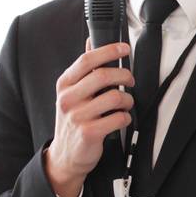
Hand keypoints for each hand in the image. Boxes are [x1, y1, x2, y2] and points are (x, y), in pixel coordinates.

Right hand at [44, 40, 135, 196]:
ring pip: (115, 97)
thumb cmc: (74, 120)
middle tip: (130, 81)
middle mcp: (68, 98)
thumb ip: (83, 69)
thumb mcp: (72, 92)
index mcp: (65, 84)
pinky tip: (121, 119)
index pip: (87, 60)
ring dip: (127, 100)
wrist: (65, 155)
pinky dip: (125, 117)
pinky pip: (118, 118)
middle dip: (124, 76)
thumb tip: (90, 41)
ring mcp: (78, 116)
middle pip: (104, 76)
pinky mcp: (89, 132)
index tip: (124, 48)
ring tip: (125, 104)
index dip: (108, 51)